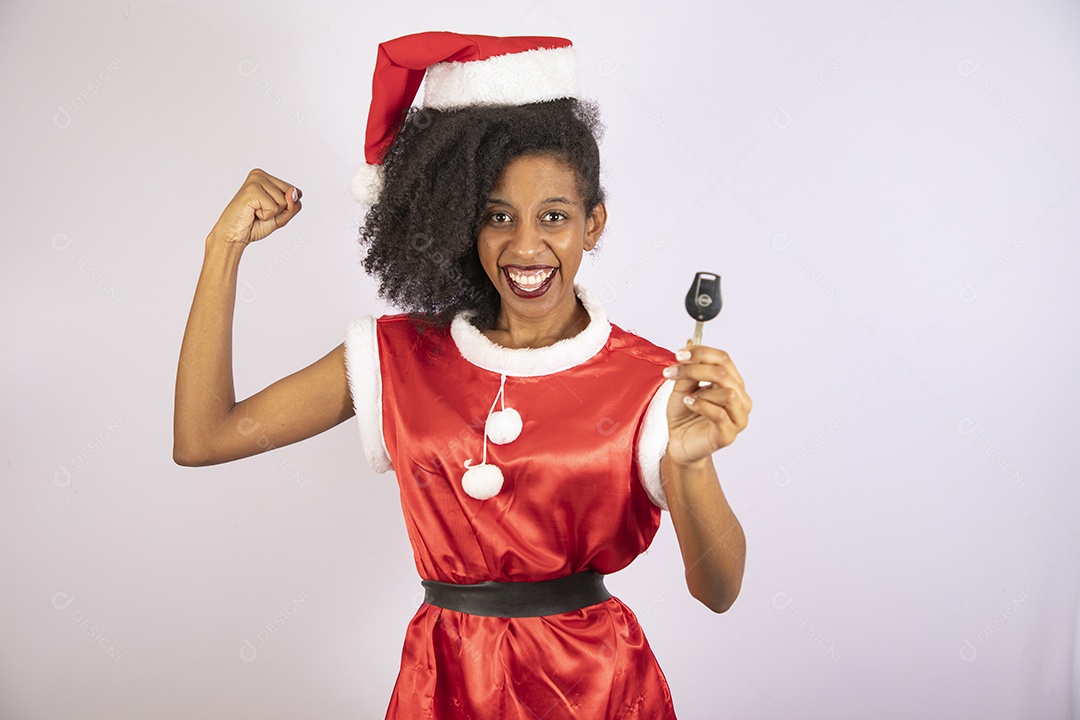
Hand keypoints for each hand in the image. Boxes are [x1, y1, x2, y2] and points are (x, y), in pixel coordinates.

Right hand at [208, 168, 301, 245]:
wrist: (234, 235)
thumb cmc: (255, 224)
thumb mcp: (282, 216)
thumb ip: (293, 205)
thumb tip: (293, 192)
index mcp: (267, 177)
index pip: (296, 191)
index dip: (287, 207)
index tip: (268, 209)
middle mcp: (260, 174)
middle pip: (291, 194)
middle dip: (280, 210)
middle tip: (261, 212)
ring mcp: (255, 180)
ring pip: (283, 201)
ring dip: (271, 213)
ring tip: (255, 212)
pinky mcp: (251, 190)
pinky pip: (273, 207)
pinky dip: (266, 216)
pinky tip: (252, 212)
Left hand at [663, 340, 750, 465]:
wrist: (679, 443)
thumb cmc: (685, 415)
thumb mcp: (682, 387)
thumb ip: (689, 370)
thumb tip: (689, 344)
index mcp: (732, 383)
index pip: (724, 359)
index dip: (702, 353)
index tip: (679, 354)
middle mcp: (740, 399)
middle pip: (725, 374)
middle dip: (696, 368)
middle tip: (673, 370)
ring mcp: (738, 418)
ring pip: (729, 393)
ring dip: (702, 390)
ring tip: (685, 396)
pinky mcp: (728, 435)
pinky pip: (720, 414)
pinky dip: (702, 405)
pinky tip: (688, 403)